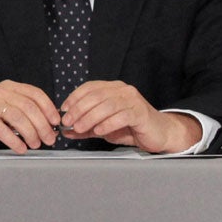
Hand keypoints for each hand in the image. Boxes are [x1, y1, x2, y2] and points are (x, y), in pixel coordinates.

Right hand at [0, 81, 59, 151]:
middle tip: (49, 139)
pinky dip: (15, 141)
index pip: (35, 93)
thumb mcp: (6, 107)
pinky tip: (21, 148)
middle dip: (43, 125)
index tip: (55, 122)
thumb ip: (24, 111)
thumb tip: (49, 124)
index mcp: (9, 87)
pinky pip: (3, 131)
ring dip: (31, 134)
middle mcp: (0, 92)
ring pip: (18, 118)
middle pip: (29, 107)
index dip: (48, 108)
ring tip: (36, 144)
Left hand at [60, 80, 200, 153]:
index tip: (63, 110)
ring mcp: (132, 100)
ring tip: (79, 128)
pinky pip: (121, 116)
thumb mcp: (103, 128)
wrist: (158, 133)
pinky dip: (107, 123)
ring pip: (107, 105)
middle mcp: (122, 90)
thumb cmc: (130, 128)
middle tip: (68, 122)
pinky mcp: (140, 112)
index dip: (74, 97)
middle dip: (79, 109)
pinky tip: (99, 131)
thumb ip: (85, 128)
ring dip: (90, 117)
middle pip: (96, 96)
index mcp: (112, 88)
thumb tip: (65, 131)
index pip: (89, 87)